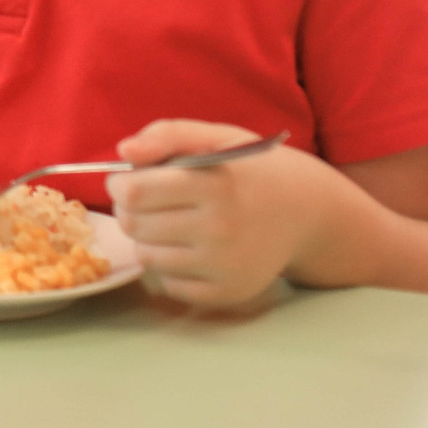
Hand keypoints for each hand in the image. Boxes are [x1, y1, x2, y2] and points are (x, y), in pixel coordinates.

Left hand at [107, 119, 345, 307]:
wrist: (308, 212)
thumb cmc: (250, 169)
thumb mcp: (215, 137)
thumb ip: (167, 134)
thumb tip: (124, 151)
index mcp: (216, 184)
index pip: (135, 193)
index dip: (118, 184)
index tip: (126, 180)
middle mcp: (222, 229)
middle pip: (135, 226)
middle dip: (129, 210)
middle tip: (146, 200)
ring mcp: (226, 266)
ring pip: (147, 257)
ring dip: (147, 238)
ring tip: (168, 221)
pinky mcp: (228, 293)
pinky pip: (169, 285)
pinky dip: (169, 267)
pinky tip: (189, 247)